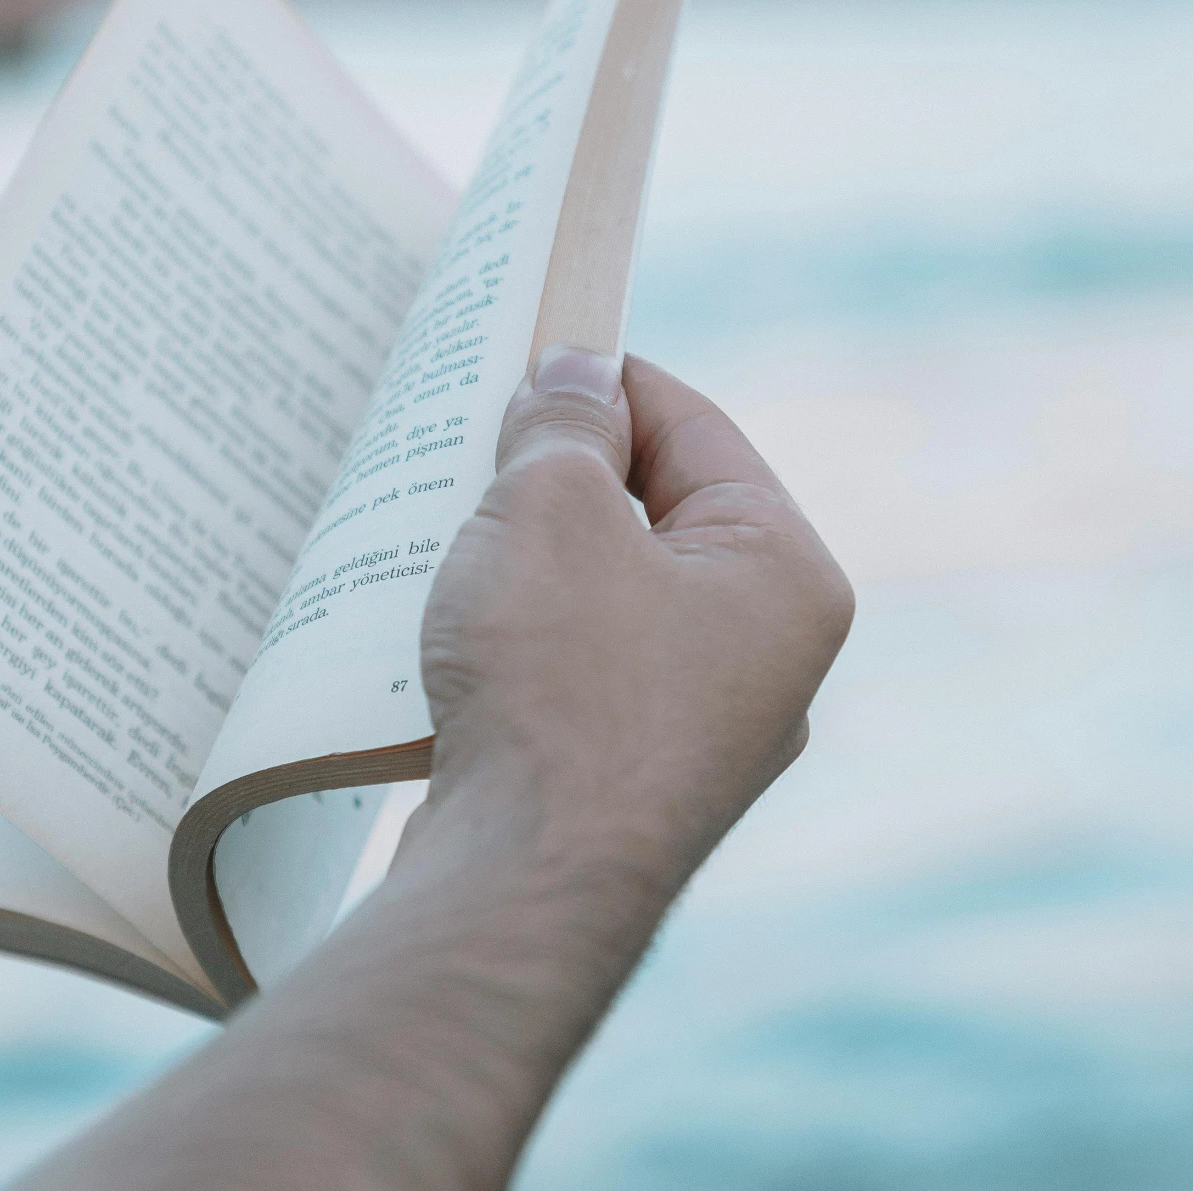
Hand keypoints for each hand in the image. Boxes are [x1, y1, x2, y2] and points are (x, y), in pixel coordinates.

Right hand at [417, 348, 853, 898]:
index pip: (695, 426)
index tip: (524, 354)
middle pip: (657, 508)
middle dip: (562, 471)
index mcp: (785, 574)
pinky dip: (529, 628)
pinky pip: (586, 664)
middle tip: (474, 439)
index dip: (604, 378)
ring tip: (454, 523)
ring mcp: (705, 725)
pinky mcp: (635, 776)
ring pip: (615, 589)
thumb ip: (564, 425)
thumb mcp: (550, 511)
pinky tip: (463, 621)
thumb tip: (576, 368)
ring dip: (538, 551)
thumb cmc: (556, 682)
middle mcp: (768, 653)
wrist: (523, 884)